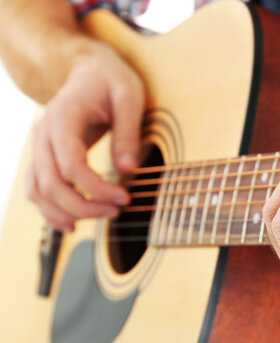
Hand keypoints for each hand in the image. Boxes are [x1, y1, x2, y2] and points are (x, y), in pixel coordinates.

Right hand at [26, 43, 144, 231]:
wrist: (89, 69)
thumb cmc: (111, 80)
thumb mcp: (129, 97)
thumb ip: (127, 132)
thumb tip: (128, 169)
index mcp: (63, 117)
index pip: (70, 165)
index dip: (96, 188)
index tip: (124, 197)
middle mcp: (43, 133)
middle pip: (50, 183)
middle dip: (83, 206)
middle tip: (116, 211)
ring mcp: (40, 146)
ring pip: (38, 191)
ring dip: (66, 212)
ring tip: (100, 218)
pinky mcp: (44, 156)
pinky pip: (37, 189)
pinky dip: (50, 210)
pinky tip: (72, 223)